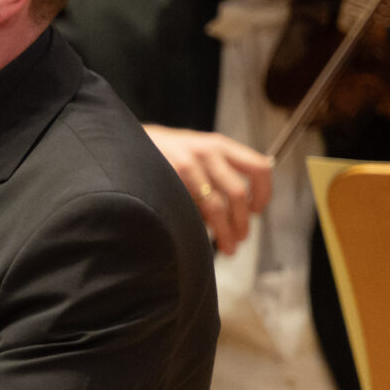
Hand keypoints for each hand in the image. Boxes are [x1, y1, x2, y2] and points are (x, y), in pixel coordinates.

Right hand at [145, 125, 270, 255]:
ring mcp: (187, 164)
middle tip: (240, 239)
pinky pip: (192, 209)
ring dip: (224, 231)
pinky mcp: (169, 178)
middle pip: (238, 194)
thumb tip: (240, 207)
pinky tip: (197, 231)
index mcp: (220, 145)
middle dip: (241, 222)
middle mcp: (207, 152)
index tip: (256, 211)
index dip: (263, 193)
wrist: (126, 142)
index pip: (258, 168)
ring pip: (215, 206)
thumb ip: (220, 170)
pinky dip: (198, 225)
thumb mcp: (196, 150)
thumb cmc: (164, 152)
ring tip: (227, 247)